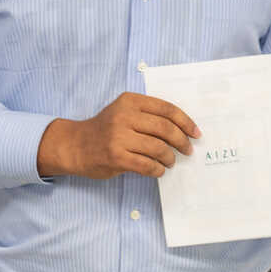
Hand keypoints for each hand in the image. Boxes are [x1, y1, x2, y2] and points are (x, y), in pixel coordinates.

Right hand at [37, 93, 200, 179]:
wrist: (75, 145)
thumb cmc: (104, 130)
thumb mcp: (123, 112)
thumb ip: (147, 116)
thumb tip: (182, 131)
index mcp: (130, 101)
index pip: (167, 109)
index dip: (186, 122)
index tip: (196, 133)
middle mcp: (124, 116)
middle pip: (165, 129)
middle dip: (182, 141)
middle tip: (187, 150)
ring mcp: (119, 137)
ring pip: (158, 148)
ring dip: (170, 158)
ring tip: (170, 161)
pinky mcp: (116, 157)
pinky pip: (147, 165)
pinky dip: (157, 170)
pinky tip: (158, 170)